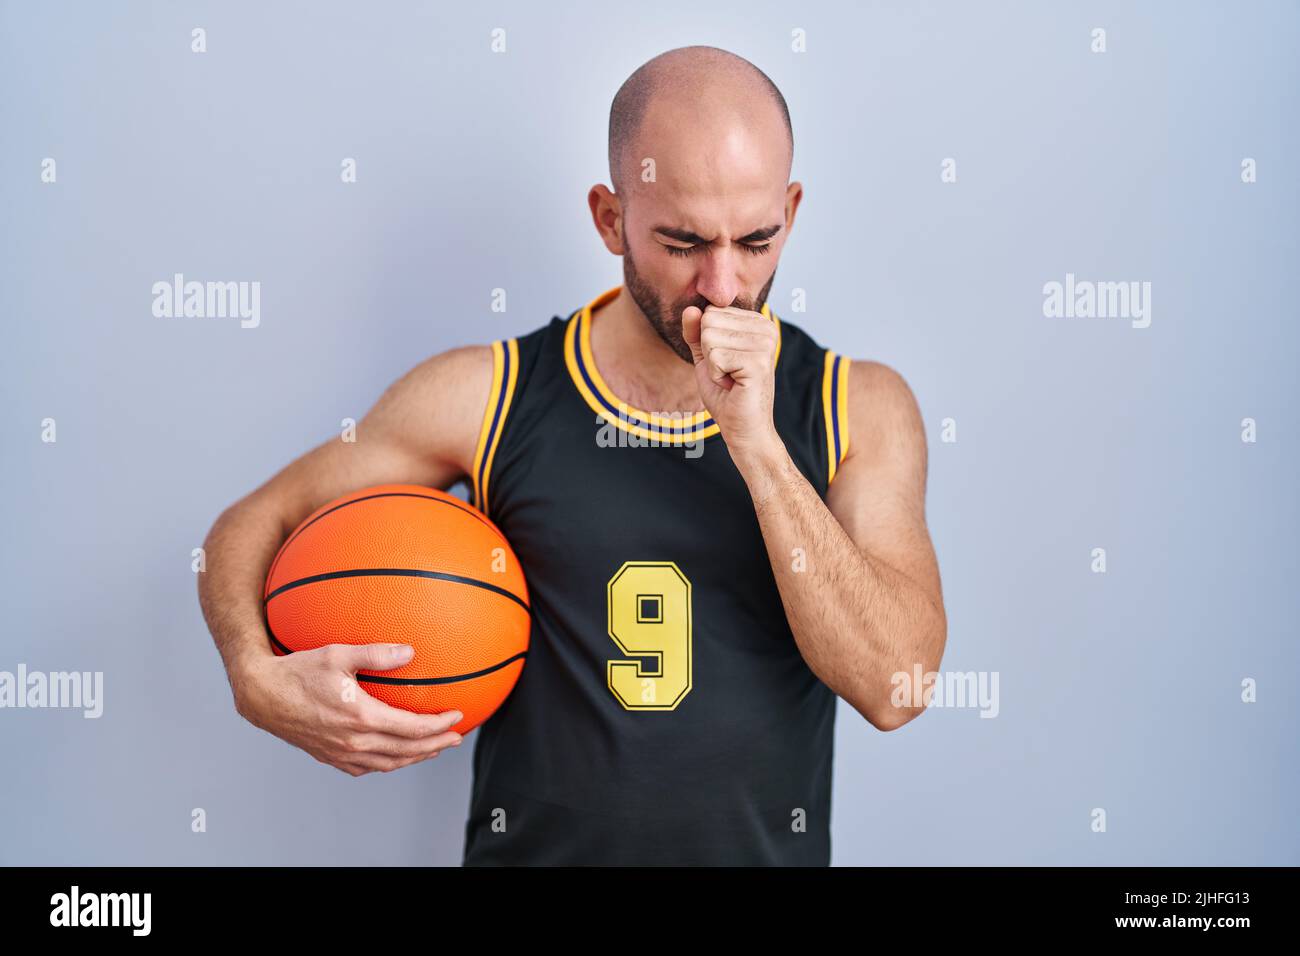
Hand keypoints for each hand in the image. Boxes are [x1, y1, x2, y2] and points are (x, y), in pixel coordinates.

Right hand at [231, 642, 463, 775]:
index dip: (440, 725)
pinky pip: (367, 767)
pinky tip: (396, 754)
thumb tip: (410, 651)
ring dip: (416, 757)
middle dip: (437, 745)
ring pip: (389, 763)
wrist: (261, 695)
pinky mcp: (329, 757)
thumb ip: (377, 653)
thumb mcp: (338, 653)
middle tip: (458, 738)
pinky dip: (389, 763)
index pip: (413, 729)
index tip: (458, 717)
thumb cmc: (298, 670)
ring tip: (435, 748)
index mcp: (361, 717)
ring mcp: (341, 753)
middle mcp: (353, 741)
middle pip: (407, 751)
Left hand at [681, 304, 780, 461]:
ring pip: (709, 337)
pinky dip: (716, 375)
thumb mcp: (705, 356)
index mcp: (758, 322)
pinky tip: (732, 385)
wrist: (742, 428)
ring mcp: (765, 344)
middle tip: (727, 372)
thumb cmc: (726, 394)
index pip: (711, 312)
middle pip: (709, 321)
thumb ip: (696, 332)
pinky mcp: (758, 362)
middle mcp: (766, 328)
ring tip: (730, 379)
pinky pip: (715, 356)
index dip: (708, 342)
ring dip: (712, 365)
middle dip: (708, 352)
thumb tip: (690, 308)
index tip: (725, 362)